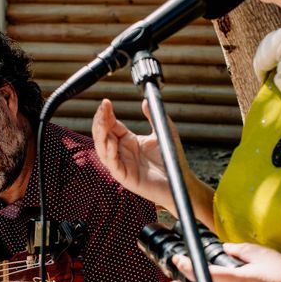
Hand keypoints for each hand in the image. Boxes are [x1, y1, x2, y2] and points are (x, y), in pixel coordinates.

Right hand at [92, 98, 187, 212]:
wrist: (181, 180)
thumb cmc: (172, 159)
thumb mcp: (162, 132)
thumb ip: (153, 117)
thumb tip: (145, 101)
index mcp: (128, 141)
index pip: (110, 125)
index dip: (106, 114)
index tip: (106, 101)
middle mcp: (121, 152)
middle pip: (102, 135)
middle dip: (100, 121)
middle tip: (103, 108)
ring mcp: (121, 164)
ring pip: (102, 149)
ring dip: (100, 135)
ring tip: (103, 122)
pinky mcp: (125, 176)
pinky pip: (112, 164)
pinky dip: (109, 153)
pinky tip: (111, 142)